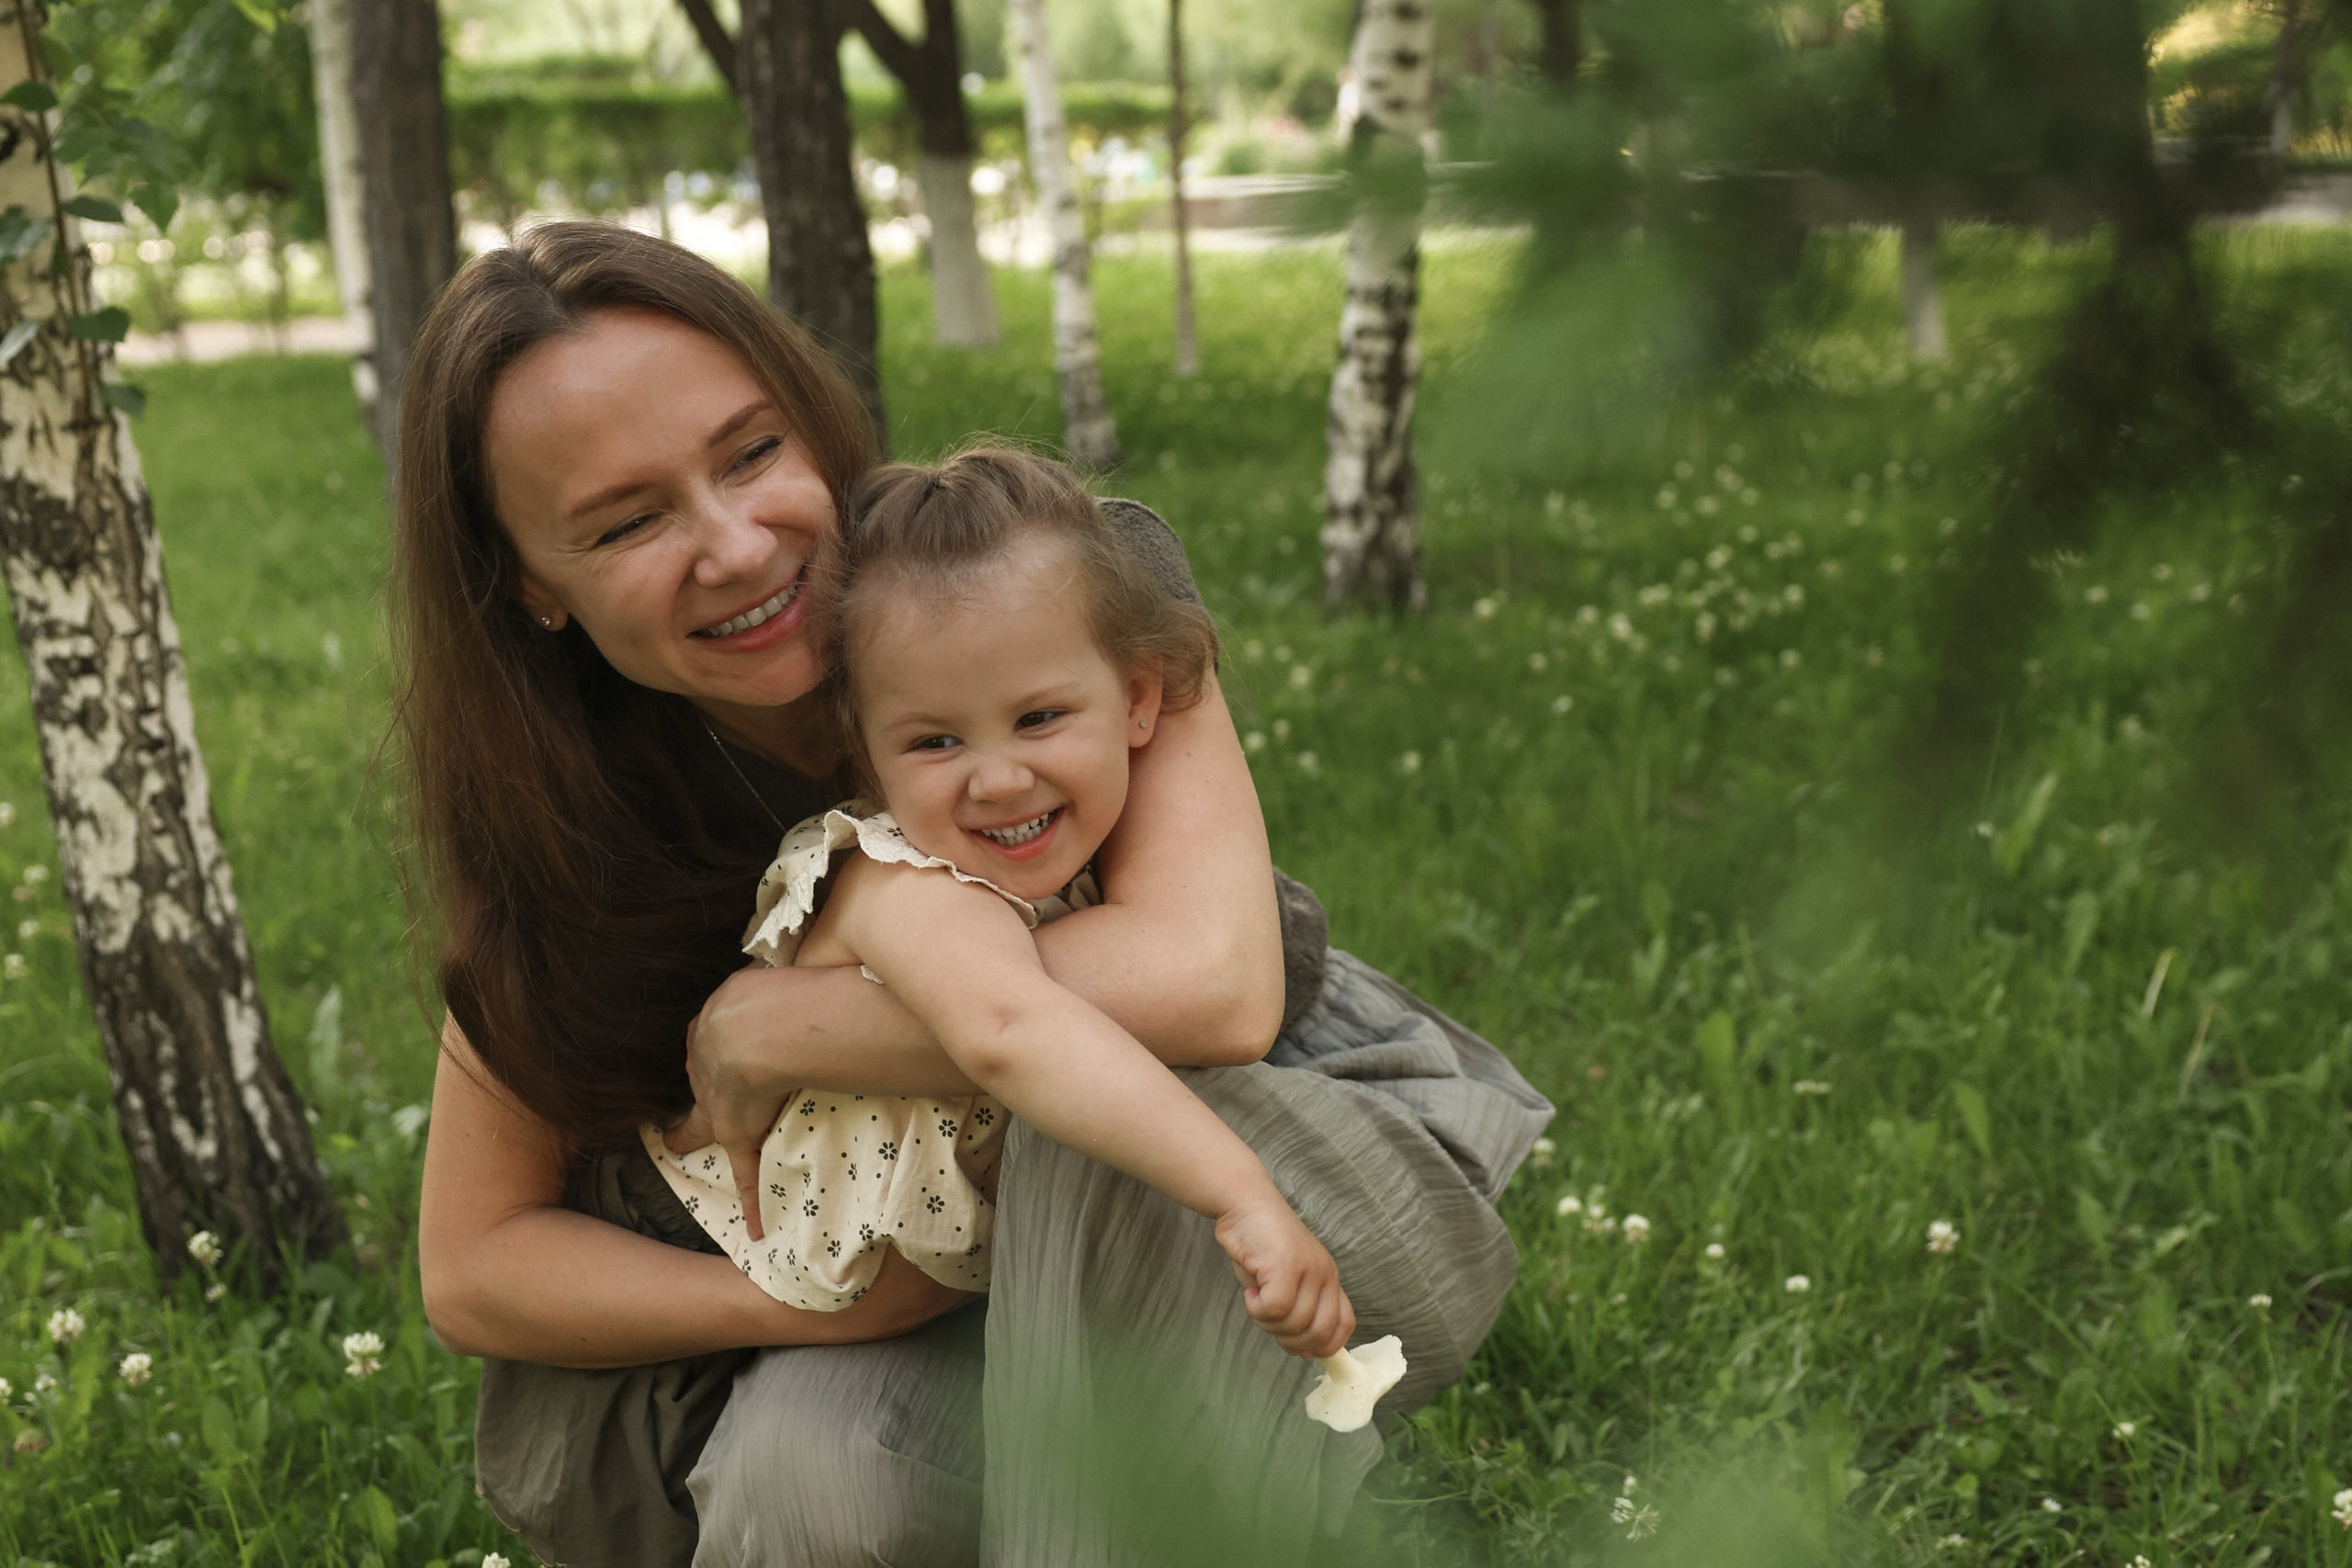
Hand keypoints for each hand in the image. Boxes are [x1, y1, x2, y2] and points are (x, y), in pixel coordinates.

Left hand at [668, 964, 799, 1240]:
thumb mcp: (765, 974)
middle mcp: (705, 1065)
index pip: (707, 1038)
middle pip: (696, 1079)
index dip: (712, 1046)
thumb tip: (804, 962)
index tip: (716, 1052)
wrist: (756, 1031)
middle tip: (698, 1096)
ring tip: (683, 1146)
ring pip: (700, 1123)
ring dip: (693, 1133)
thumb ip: (775, 978)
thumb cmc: (768, 996)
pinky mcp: (738, 1134)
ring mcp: (718, 1104)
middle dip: (698, 1088)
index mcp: (712, 1026)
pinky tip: (755, 1230)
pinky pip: (747, 1173)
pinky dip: (751, 1201)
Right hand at [1214, 1196, 1353, 1358]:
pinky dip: (1256, 1309)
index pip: (1344, 1324)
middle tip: (1269, 1323)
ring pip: (1294, 1323)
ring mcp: (1308, 1268)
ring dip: (1267, 1323)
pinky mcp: (1285, 1265)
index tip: (1299, 1349)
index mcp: (1329, 1278)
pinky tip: (1250, 1291)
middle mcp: (1325, 1274)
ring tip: (1256, 1300)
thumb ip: (1298, 1309)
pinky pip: (1274, 1309)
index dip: (1325, 1347)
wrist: (1243, 1204)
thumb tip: (1304, 1349)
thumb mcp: (1287, 1280)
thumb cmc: (1260, 1244)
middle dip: (1291, 1342)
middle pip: (1320, 1333)